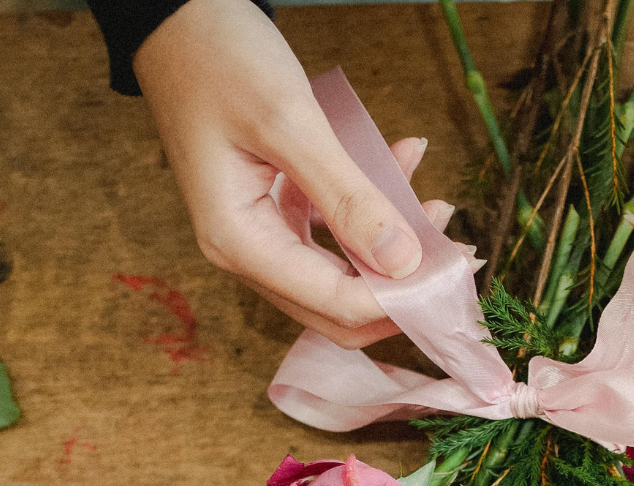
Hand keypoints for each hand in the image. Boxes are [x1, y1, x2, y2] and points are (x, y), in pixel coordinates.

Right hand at [133, 0, 455, 346]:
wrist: (179, 16)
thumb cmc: (218, 60)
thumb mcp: (290, 124)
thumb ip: (347, 196)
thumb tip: (403, 261)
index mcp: (239, 242)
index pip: (334, 304)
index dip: (398, 298)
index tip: (452, 267)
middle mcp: (245, 250)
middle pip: (337, 308)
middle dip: (400, 287)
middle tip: (455, 251)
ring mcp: (258, 231)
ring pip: (340, 272)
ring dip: (391, 248)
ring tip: (436, 205)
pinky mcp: (272, 207)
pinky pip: (331, 229)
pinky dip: (370, 207)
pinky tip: (403, 159)